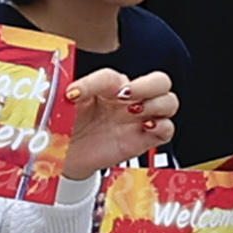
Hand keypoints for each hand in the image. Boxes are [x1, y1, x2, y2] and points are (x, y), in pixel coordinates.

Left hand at [53, 64, 172, 179]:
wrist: (66, 155)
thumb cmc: (67, 127)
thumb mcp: (63, 107)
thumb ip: (64, 96)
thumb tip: (65, 91)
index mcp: (108, 86)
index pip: (111, 76)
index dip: (94, 82)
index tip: (73, 94)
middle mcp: (129, 100)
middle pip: (159, 81)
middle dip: (146, 85)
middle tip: (124, 95)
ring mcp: (138, 119)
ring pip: (169, 102)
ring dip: (156, 104)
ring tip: (133, 111)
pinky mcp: (143, 140)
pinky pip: (167, 130)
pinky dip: (162, 126)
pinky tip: (145, 127)